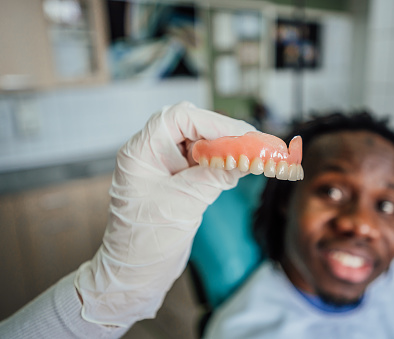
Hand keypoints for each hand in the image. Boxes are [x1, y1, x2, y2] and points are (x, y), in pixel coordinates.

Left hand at [74, 102, 254, 326]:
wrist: (135, 274)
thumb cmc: (144, 244)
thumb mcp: (183, 205)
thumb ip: (215, 176)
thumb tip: (247, 156)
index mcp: (141, 152)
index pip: (180, 118)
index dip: (214, 123)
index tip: (242, 136)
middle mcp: (151, 154)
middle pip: (192, 126)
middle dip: (224, 133)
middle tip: (253, 144)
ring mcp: (164, 167)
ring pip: (200, 142)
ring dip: (226, 147)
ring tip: (252, 154)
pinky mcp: (177, 181)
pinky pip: (203, 162)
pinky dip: (222, 163)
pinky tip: (239, 167)